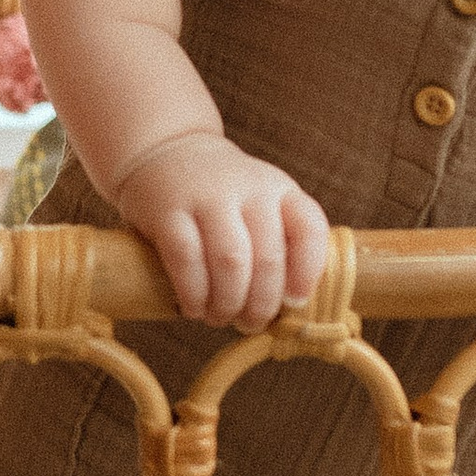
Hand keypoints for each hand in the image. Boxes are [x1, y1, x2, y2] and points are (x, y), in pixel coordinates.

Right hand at [110, 130, 329, 327]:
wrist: (166, 151)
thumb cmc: (222, 195)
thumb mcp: (260, 202)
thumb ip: (278, 241)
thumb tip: (288, 311)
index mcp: (279, 189)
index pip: (309, 229)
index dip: (307, 272)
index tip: (295, 303)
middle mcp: (248, 189)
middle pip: (268, 258)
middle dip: (261, 304)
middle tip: (249, 323)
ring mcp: (207, 197)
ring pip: (230, 262)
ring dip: (228, 303)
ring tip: (220, 318)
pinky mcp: (169, 210)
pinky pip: (187, 260)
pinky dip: (194, 293)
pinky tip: (193, 307)